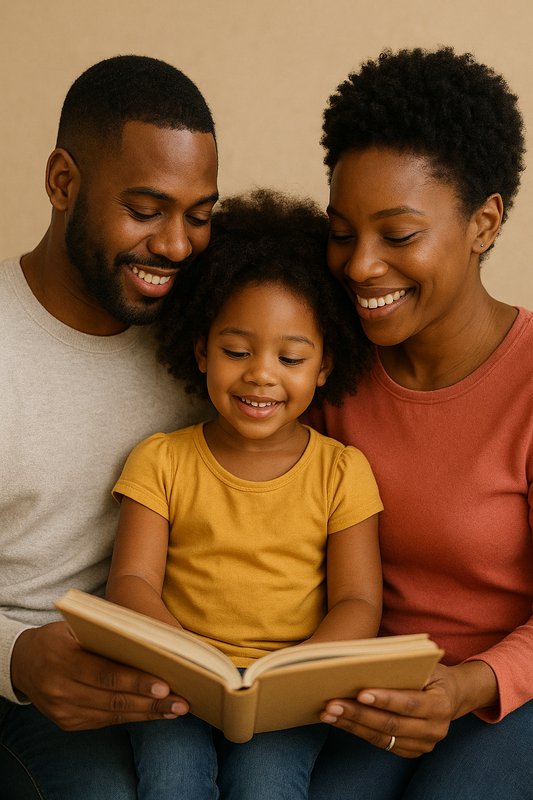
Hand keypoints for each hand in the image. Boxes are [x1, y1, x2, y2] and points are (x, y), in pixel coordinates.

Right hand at [11, 621, 188, 730]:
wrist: (23, 662)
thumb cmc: (61, 637)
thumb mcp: (77, 628)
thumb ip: (107, 637)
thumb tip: (152, 645)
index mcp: (64, 659)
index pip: (106, 674)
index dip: (136, 681)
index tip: (165, 685)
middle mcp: (61, 689)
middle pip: (113, 699)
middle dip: (150, 702)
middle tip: (180, 702)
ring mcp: (63, 710)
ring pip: (112, 714)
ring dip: (146, 713)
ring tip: (174, 709)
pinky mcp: (67, 723)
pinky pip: (104, 721)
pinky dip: (131, 716)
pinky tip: (152, 713)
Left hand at [320, 661, 497, 757]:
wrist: (452, 696)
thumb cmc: (432, 673)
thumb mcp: (426, 663)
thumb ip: (404, 666)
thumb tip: (366, 662)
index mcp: (441, 705)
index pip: (409, 704)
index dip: (385, 700)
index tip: (360, 692)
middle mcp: (435, 730)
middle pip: (391, 724)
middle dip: (358, 714)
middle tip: (332, 704)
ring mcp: (424, 745)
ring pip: (382, 737)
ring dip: (352, 725)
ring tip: (329, 713)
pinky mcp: (411, 751)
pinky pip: (381, 743)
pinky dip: (359, 732)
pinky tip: (341, 721)